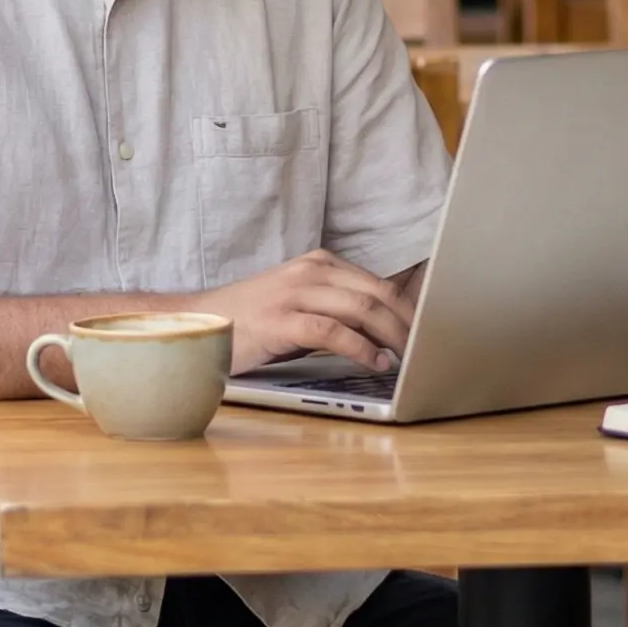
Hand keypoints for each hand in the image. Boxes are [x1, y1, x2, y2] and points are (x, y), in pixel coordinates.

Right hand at [205, 250, 418, 374]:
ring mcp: (294, 294)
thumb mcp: (299, 304)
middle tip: (426, 349)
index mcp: (318, 264)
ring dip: (391, 336)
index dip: (408, 309)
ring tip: (407, 357)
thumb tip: (385, 331)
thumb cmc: (254, 319)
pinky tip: (375, 362)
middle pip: (377, 293)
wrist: (198, 323)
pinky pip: (332, 331)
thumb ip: (337, 308)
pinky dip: (361, 348)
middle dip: (407, 323)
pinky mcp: (280, 321)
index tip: (428, 333)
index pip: (378, 284)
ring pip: (361, 308)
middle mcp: (310, 272)